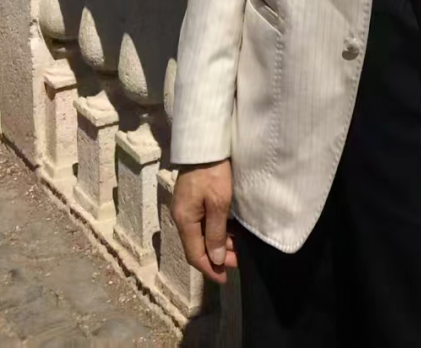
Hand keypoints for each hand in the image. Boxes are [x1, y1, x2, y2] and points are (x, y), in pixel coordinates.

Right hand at [171, 160, 236, 283]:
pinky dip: (216, 230)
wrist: (205, 143)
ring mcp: (186, 207)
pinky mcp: (193, 198)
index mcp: (184, 220)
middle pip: (198, 245)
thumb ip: (216, 233)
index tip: (226, 277)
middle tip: (238, 260)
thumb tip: (214, 259)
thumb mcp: (218, 203)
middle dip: (217, 256)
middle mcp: (182, 217)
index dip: (210, 269)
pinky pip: (203, 222)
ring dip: (218, 243)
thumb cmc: (213, 173)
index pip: (194, 254)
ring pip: (201, 234)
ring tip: (238, 247)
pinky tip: (230, 231)